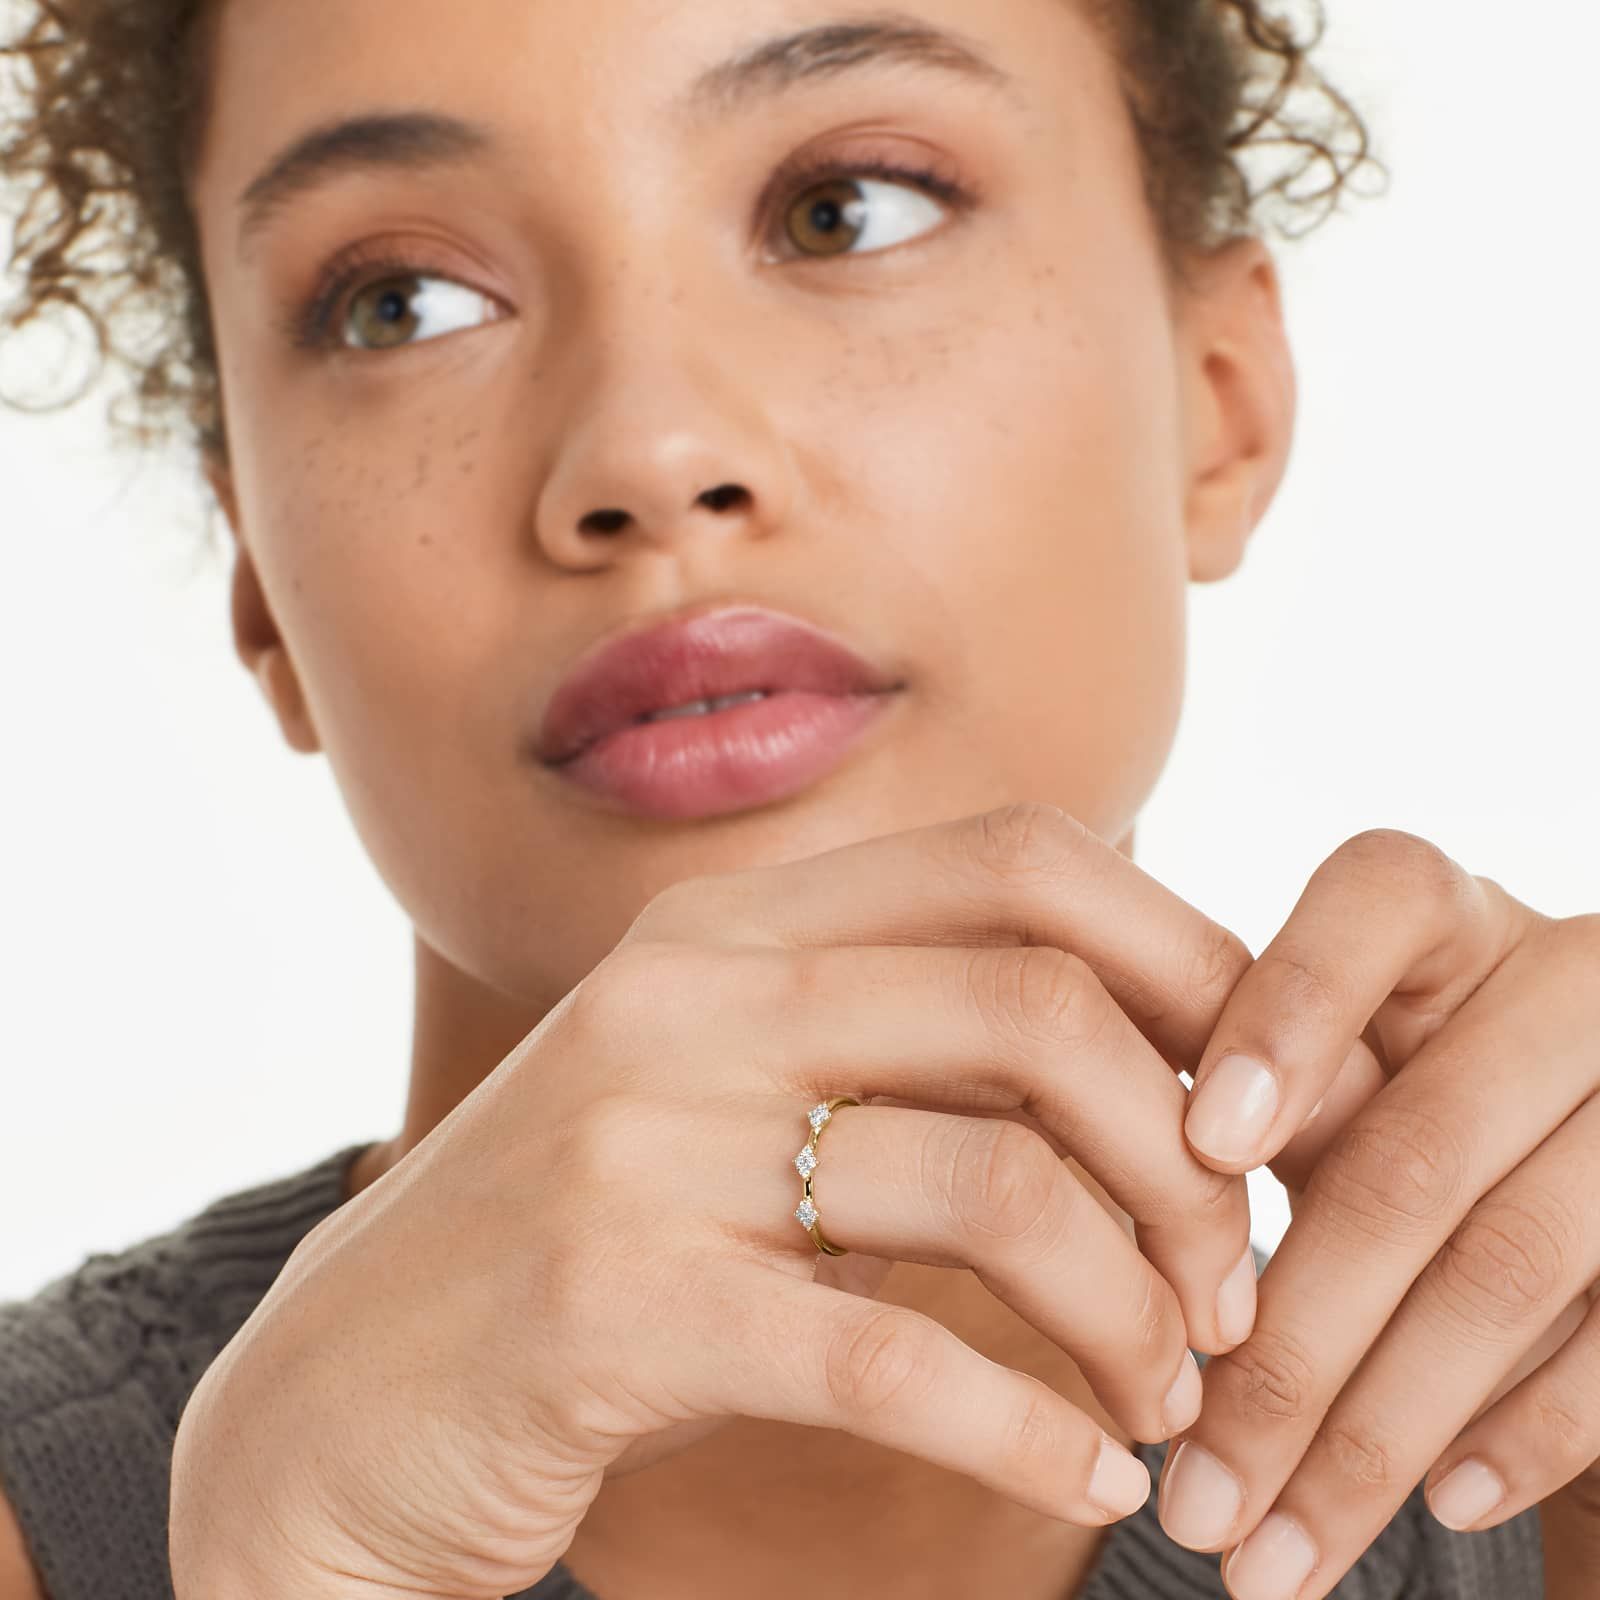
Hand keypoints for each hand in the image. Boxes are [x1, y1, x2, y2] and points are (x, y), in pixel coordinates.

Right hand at [169, 804, 1261, 1599]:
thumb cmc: (590, 1241)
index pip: (1020, 861)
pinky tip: (1091, 1474)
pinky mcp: (613, 1310)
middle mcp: (690, 997)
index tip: (1258, 1090)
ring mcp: (642, 1144)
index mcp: (735, 925)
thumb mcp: (729, 1091)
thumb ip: (893, 1034)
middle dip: (1194, 1157)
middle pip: (1039, 1010)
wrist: (345, 1397)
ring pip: (998, 1191)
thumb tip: (1152, 1035)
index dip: (1186, 956)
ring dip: (1137, 1310)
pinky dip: (1032, 1432)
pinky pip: (893, 1365)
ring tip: (1173, 1386)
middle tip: (1238, 1282)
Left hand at [1154, 828, 1599, 1599]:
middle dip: (1293, 1347)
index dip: (1290, 1016)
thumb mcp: (1331, 1065)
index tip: (1202, 1141)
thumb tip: (1121, 1224)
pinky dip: (1525, 1433)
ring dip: (1378, 1436)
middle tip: (1188, 1499)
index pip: (1375, 904)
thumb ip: (1259, 1096)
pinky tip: (1432, 1506)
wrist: (1560, 1126)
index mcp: (1442, 912)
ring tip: (1266, 1559)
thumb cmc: (1392, 1089)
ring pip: (1510, 1265)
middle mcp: (1564, 979)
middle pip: (1421, 1151)